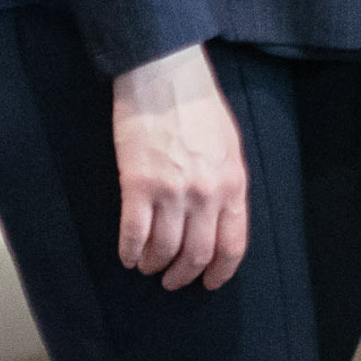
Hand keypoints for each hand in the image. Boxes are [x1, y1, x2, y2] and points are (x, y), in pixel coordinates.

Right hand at [111, 45, 248, 289]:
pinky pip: (133, 235)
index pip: (232, 244)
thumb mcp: (229, 146)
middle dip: (183, 275)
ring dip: (154, 265)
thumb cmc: (199, 108)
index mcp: (232, 183)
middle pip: (196, 255)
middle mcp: (205, 193)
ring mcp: (171, 191)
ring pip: (162, 251)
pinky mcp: (138, 186)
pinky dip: (129, 252)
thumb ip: (227, 185)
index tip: (208, 283)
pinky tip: (128, 255)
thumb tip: (219, 220)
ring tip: (148, 265)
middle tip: (172, 280)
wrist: (166, 77)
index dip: (219, 272)